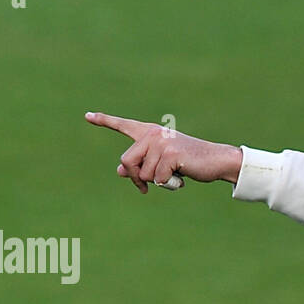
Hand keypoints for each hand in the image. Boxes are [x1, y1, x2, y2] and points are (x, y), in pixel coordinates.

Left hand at [84, 111, 242, 192]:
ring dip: (157, 182)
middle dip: (136, 179)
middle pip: (127, 161)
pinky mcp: (170, 154)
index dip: (105, 121)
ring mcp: (161, 143)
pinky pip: (158, 179)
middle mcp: (152, 134)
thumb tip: (120, 172)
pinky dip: (169, 185)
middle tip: (145, 188)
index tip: (88, 116)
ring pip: (144, 173)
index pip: (123, 125)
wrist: (215, 160)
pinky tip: (181, 177)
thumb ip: (141, 165)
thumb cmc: (188, 162)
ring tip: (173, 176)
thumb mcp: (161, 163)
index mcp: (149, 133)